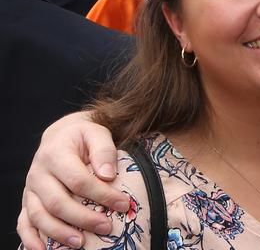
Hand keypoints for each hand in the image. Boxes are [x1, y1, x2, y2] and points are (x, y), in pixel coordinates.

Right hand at [17, 112, 124, 249]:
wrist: (60, 136)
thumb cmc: (83, 136)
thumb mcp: (96, 132)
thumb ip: (104, 150)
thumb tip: (108, 175)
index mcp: (55, 154)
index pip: (78, 180)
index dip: (101, 194)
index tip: (123, 204)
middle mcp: (38, 174)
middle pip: (57, 202)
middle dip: (82, 218)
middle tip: (106, 227)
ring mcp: (30, 190)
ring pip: (39, 216)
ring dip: (59, 232)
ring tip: (80, 243)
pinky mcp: (28, 202)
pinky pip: (24, 223)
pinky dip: (31, 239)